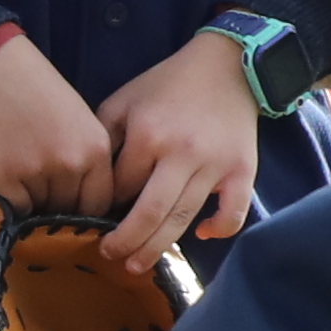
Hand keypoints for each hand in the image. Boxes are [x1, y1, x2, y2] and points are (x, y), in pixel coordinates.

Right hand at [0, 33, 112, 217]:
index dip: (86, 211)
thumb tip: (81, 202)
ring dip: (36, 205)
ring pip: (42, 211)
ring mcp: (35, 173)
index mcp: (95, 150)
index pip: (99, 204)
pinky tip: (11, 182)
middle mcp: (70, 165)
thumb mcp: (80, 124)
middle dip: (60, 209)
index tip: (74, 208)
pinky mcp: (3, 178)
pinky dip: (14, 202)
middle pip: (69, 210)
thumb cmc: (39, 93)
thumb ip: (86, 161)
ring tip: (27, 184)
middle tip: (47, 197)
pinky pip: (16, 207)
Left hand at [93, 32, 268, 267]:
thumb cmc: (168, 84)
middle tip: (111, 258)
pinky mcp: (242, 169)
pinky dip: (221, 228)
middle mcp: (181, 154)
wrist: (227, 65)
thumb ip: (104, 139)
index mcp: (148, 136)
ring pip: (183, 219)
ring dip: (158, 247)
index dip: (104, 208)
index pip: (120, 188)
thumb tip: (88, 181)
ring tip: (138, 265)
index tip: (94, 220)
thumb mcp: (124, 100)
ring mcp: (214, 165)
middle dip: (126, 242)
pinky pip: (234, 211)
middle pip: (149, 214)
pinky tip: (203, 236)